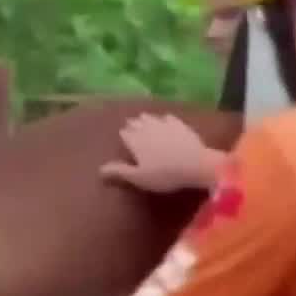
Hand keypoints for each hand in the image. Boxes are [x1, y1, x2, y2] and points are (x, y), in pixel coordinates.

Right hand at [99, 113, 217, 193]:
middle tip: (131, 125)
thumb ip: (120, 171)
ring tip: (143, 119)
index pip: (125, 133)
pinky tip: (165, 120)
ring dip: (146, 119)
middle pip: (136, 123)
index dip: (124, 135)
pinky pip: (168, 118)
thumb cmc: (164, 175)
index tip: (123, 135)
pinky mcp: (180, 124)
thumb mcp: (139, 177)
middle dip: (133, 124)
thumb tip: (99, 170)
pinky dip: (164, 119)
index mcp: (135, 140)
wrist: (195, 164)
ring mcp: (164, 124)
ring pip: (150, 118)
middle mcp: (147, 128)